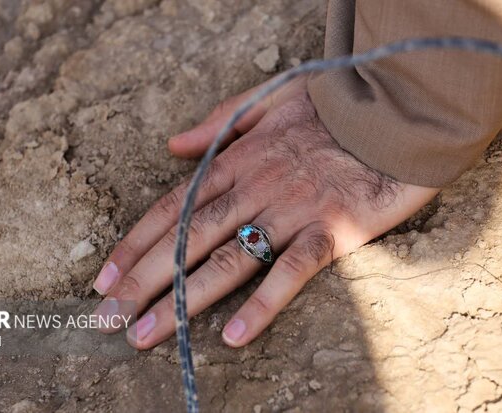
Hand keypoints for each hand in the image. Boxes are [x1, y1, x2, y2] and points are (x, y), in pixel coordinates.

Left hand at [93, 76, 438, 348]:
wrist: (397, 108)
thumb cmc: (332, 106)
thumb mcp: (269, 100)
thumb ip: (219, 122)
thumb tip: (173, 145)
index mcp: (238, 160)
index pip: (174, 207)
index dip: (135, 243)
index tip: (104, 278)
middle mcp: (256, 188)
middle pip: (188, 239)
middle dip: (142, 280)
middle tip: (106, 318)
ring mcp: (293, 210)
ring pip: (229, 258)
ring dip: (184, 299)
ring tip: (146, 333)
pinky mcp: (334, 229)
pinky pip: (293, 269)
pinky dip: (263, 302)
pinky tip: (232, 335)